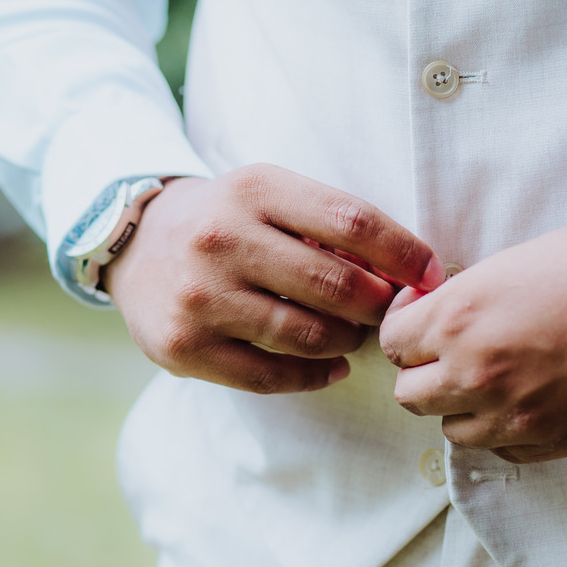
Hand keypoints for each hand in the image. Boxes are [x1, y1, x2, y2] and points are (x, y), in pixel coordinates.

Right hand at [103, 164, 444, 393]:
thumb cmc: (228, 220)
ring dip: (347, 341)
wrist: (136, 244)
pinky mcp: (185, 347)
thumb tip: (409, 271)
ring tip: (353, 334)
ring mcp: (201, 297)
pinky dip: (315, 375)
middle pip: (336, 284)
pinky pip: (271, 376)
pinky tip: (330, 366)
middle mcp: (222, 239)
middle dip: (378, 305)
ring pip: (308, 335)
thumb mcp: (269, 195)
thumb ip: (330, 224)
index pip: (352, 220)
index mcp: (254, 190)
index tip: (430, 273)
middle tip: (389, 312)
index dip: (403, 252)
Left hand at [379, 217, 566, 462]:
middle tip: (455, 355)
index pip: (392, 344)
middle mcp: (476, 371)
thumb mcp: (512, 264)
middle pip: (410, 396)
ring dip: (466, 407)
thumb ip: (466, 300)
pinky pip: (506, 449)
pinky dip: (508, 429)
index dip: (406, 332)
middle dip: (426, 375)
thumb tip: (442, 318)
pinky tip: (534, 398)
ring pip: (454, 430)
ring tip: (500, 378)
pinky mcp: (557, 441)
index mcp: (459, 317)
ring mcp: (516, 414)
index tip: (424, 323)